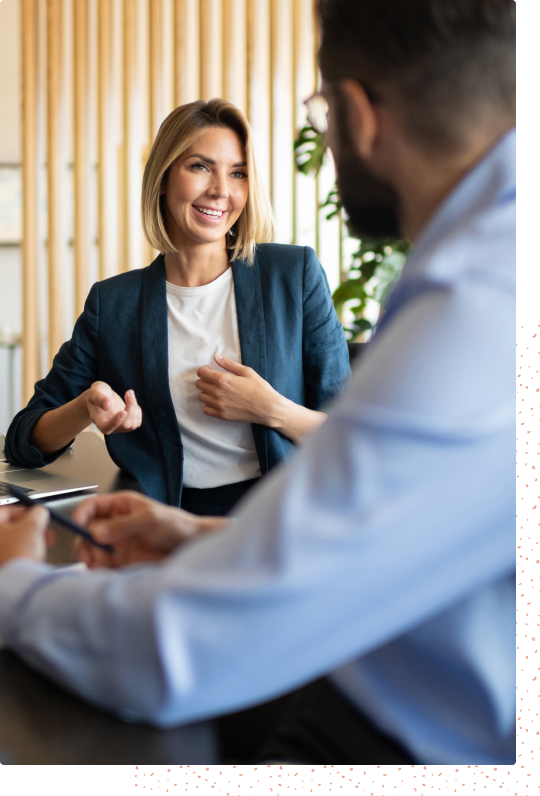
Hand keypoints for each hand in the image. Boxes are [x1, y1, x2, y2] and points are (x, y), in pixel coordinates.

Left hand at [0, 505, 52, 565]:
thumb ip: (38, 513)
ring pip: (13, 541)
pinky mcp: (3, 565)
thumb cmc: (17, 554)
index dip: (27, 511)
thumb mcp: (32, 525)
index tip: (37, 515)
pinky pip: (13, 553)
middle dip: (30, 527)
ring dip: (29, 540)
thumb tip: (40, 512)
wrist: (17, 581)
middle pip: (11, 526)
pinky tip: (32, 556)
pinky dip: (23, 552)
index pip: (8, 510)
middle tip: (42, 529)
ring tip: (41, 545)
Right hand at [72, 491, 228, 568]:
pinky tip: (102, 570)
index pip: (91, 507)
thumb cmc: (177, 525)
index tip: (77, 526)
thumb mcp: (151, 519)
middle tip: (87, 552)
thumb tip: (96, 532)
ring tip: (95, 563)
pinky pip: (101, 565)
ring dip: (88, 555)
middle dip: (82, 540)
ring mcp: (117, 543)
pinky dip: (97, 568)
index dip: (81, 515)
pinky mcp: (120, 561)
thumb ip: (123, 525)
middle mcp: (115, 524)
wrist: (192, 547)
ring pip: (91, 549)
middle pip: (86, 530)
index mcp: (121, 506)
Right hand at [86, 382, 142, 434]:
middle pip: (125, 425)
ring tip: (128, 393)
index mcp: (99, 421)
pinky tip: (130, 401)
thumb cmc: (97, 394)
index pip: (106, 428)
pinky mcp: (128, 425)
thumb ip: (99, 398)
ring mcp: (120, 428)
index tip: (123, 412)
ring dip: (134, 407)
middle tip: (128, 392)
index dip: (115, 422)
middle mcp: (110, 428)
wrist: (102, 396)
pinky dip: (137, 409)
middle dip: (130, 408)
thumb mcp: (95, 392)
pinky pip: (137, 421)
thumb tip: (107, 406)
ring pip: (133, 424)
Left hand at [196, 355, 280, 425]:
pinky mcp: (221, 415)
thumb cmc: (259, 388)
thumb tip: (216, 357)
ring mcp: (218, 405)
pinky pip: (205, 410)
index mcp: (223, 380)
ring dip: (206, 393)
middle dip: (205, 380)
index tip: (210, 370)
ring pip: (201, 397)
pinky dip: (209, 405)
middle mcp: (217, 392)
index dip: (204, 369)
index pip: (201, 373)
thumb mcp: (246, 371)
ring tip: (216, 391)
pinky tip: (217, 402)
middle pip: (199, 384)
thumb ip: (229, 364)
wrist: (267, 408)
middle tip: (214, 380)